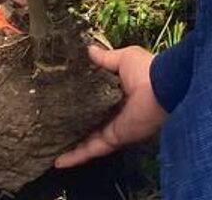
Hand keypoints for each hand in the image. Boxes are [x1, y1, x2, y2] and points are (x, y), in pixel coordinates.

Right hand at [56, 46, 166, 168]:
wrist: (162, 89)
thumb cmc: (146, 70)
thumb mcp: (124, 58)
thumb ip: (105, 59)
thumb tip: (88, 50)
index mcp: (117, 91)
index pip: (93, 97)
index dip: (78, 97)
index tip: (58, 96)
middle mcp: (113, 111)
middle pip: (87, 120)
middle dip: (71, 124)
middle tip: (49, 125)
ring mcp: (112, 127)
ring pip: (86, 139)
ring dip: (69, 144)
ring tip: (48, 148)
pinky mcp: (112, 139)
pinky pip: (91, 149)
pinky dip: (75, 157)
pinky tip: (58, 162)